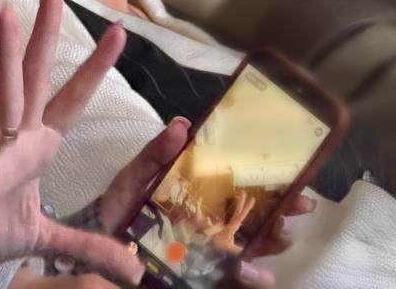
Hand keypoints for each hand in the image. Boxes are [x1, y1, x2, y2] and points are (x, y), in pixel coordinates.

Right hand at [0, 0, 142, 283]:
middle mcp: (19, 135)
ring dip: (7, 52)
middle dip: (46, 31)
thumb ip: (90, 247)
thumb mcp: (51, 239)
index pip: (72, 97)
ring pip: (6, 92)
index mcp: (39, 143)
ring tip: (7, 11)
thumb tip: (131, 269)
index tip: (117, 31)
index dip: (94, 66)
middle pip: (36, 74)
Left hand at [87, 109, 314, 287]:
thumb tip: (183, 123)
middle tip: (292, 211)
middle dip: (285, 219)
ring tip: (275, 235)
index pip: (250, 193)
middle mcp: (217, 229)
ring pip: (259, 255)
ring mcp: (213, 257)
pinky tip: (245, 268)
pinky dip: (249, 275)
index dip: (279, 188)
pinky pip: (235, 281)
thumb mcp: (136, 175)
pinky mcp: (204, 277)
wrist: (96, 242)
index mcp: (206, 200)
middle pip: (264, 226)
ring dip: (272, 246)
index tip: (299, 182)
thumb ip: (156, 153)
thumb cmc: (121, 206)